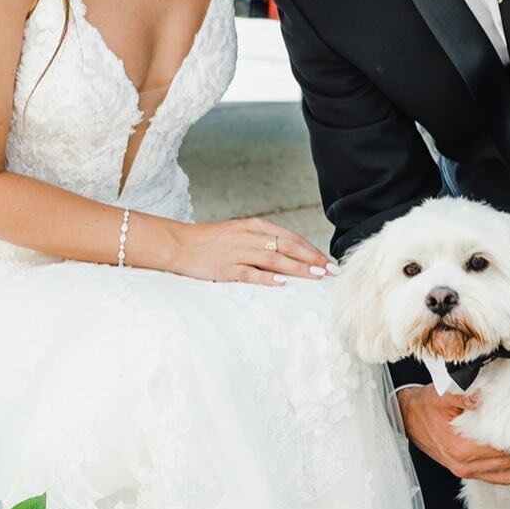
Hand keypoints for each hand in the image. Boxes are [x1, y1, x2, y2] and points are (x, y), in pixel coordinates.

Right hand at [161, 217, 332, 285]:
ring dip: (298, 267)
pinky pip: (250, 273)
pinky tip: (283, 283)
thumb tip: (289, 253)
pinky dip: (267, 277)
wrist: (178, 244)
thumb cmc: (210, 241)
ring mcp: (238, 251)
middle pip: (288, 246)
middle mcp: (249, 236)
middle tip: (331, 270)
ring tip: (316, 276)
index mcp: (254, 226)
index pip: (290, 237)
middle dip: (313, 258)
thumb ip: (262, 240)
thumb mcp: (239, 233)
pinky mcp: (226, 267)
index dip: (312, 249)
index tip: (328, 261)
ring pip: (274, 259)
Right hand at [397, 385, 509, 486]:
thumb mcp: (442, 393)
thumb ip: (465, 395)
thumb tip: (484, 396)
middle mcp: (468, 464)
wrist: (407, 420)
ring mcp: (469, 472)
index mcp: (463, 447)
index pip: (505, 448)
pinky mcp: (470, 473)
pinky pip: (502, 480)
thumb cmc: (426, 405)